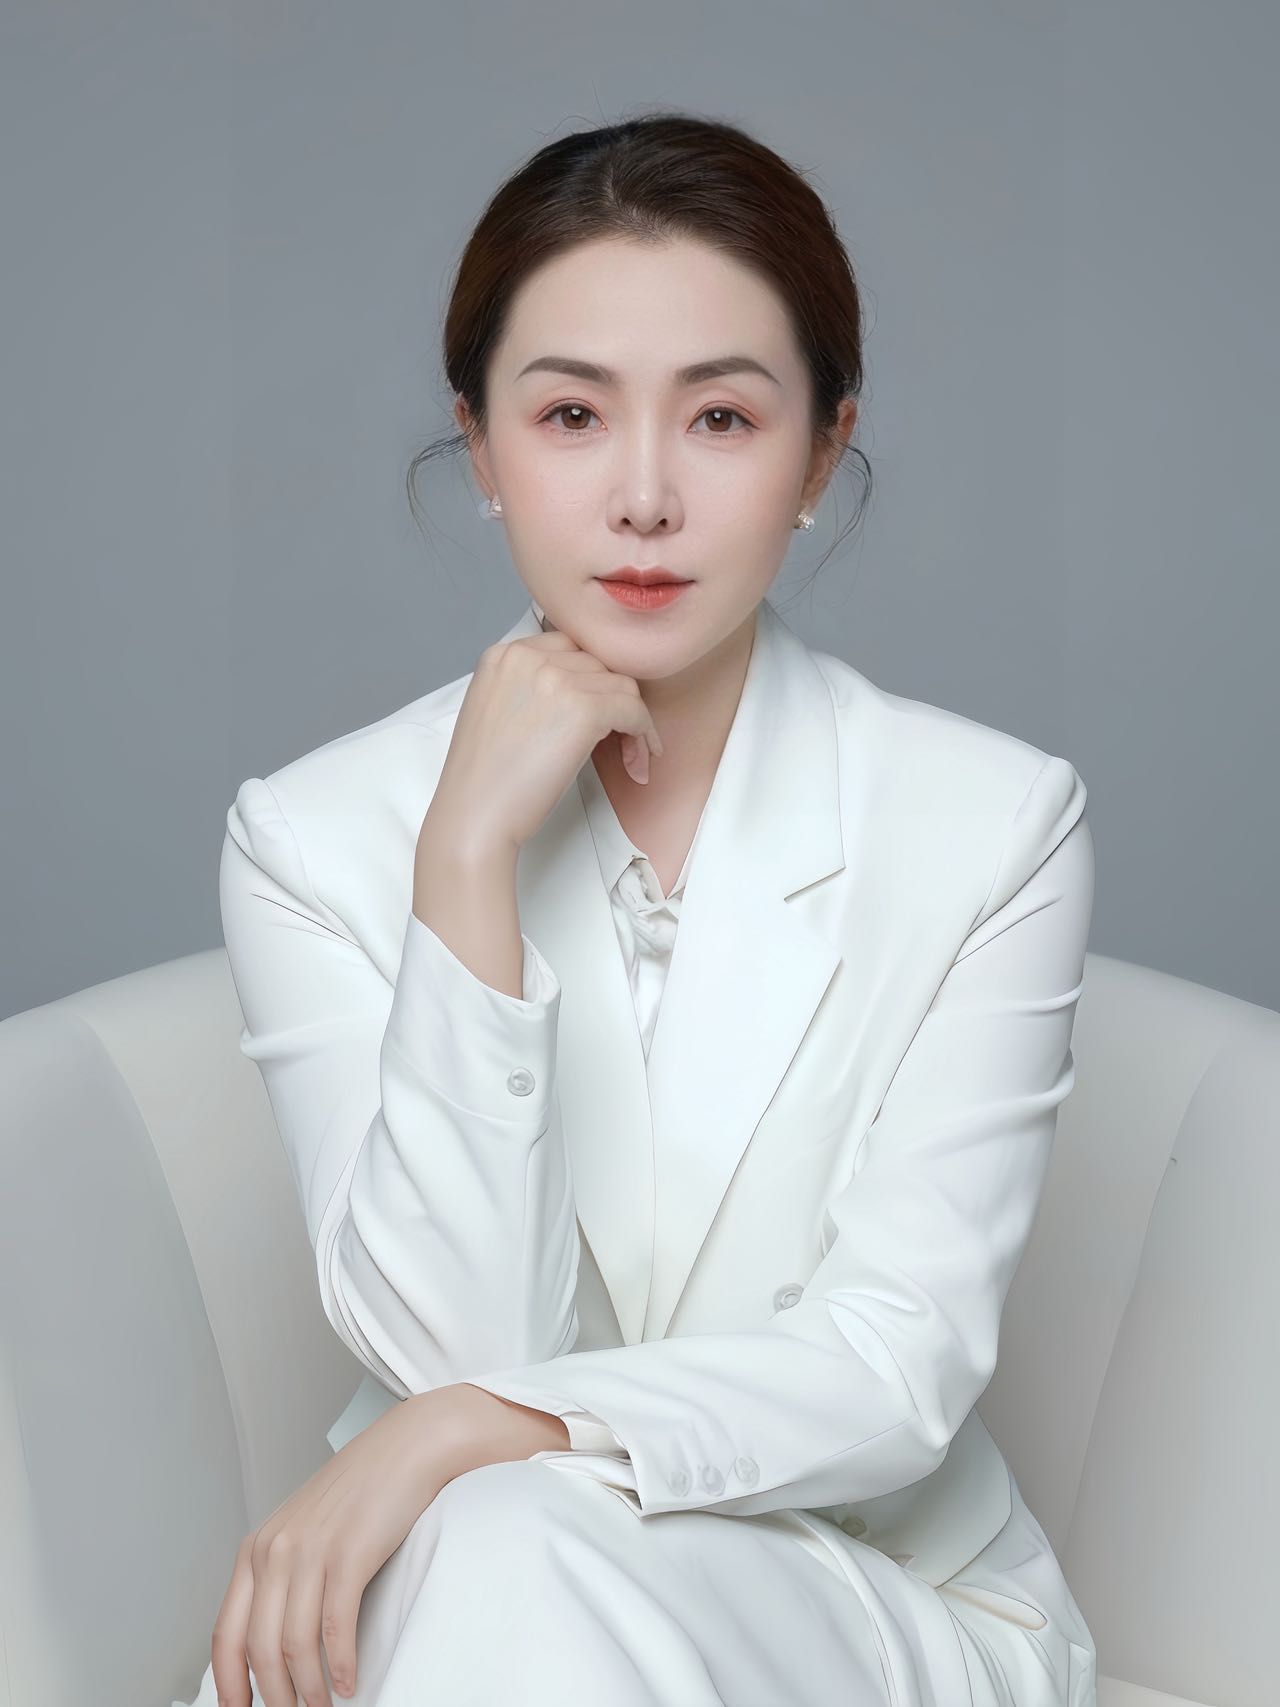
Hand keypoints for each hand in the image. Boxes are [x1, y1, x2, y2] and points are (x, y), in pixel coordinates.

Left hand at [210, 1388, 460, 1706]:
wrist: (409, 1447)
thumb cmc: (362, 1489)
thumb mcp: (305, 1528)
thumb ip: (282, 1573)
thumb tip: (274, 1639)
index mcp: (257, 1548)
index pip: (226, 1634)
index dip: (228, 1684)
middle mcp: (275, 1550)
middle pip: (258, 1648)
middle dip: (273, 1696)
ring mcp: (311, 1551)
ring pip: (294, 1645)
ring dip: (308, 1689)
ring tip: (322, 1705)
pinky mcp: (349, 1554)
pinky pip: (335, 1628)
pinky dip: (339, 1665)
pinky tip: (348, 1681)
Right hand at [424, 623, 664, 859]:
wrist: (476, 813)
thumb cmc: (486, 778)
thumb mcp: (497, 710)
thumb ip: (531, 687)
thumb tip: (584, 691)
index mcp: (504, 655)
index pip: (569, 649)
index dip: (590, 682)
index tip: (599, 712)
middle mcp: (529, 657)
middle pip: (598, 666)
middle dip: (613, 702)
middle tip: (619, 742)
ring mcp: (556, 679)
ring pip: (622, 686)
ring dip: (633, 721)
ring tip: (631, 757)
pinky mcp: (583, 708)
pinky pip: (633, 710)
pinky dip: (643, 735)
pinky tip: (637, 761)